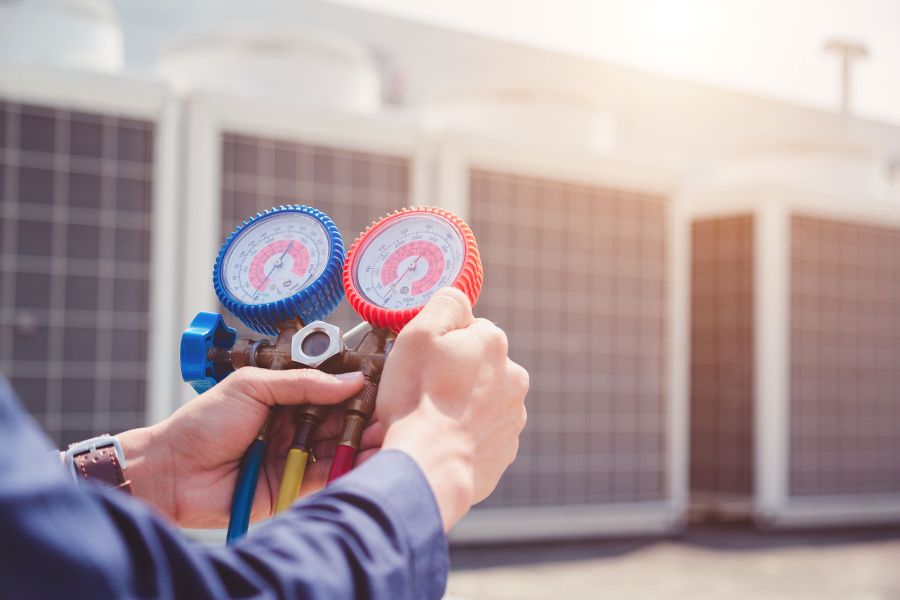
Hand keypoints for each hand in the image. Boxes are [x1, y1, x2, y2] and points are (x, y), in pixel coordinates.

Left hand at [117, 368, 384, 527]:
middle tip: (387, 414)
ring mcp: (295, 456)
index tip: (378, 385)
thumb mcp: (252, 387)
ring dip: (359, 442)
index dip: (353, 388)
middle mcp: (294, 425)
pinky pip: (325, 475)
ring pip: (336, 447)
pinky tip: (363, 458)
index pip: (328, 390)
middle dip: (362, 416)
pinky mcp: (292, 486)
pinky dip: (344, 468)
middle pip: (338, 419)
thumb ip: (302, 384)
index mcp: (284, 397)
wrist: (172, 471)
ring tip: (382, 436)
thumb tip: (350, 381)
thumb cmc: (202, 422)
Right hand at [377, 288, 528, 530]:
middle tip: (419, 394)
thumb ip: (445, 304)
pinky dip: (462, 436)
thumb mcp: (419, 334)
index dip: (438, 345)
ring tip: (426, 422)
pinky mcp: (505, 452)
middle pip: (474, 367)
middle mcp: (513, 377)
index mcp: (494, 344)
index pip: (466, 330)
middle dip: (450, 377)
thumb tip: (458, 300)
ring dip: (457, 407)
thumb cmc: (418, 399)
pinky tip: (439, 442)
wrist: (429, 467)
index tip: (421, 363)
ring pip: (478, 401)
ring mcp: (512, 418)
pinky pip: (479, 435)